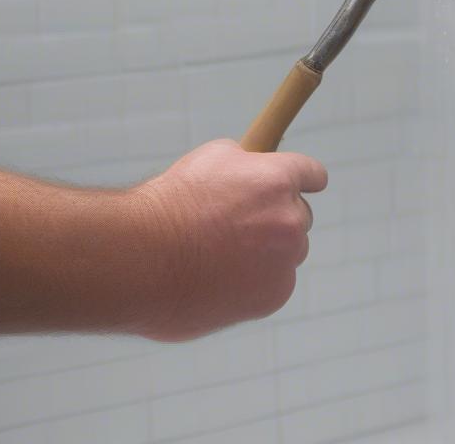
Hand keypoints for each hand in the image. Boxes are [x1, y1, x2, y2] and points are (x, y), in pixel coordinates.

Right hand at [131, 140, 326, 341]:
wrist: (141, 258)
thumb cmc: (169, 205)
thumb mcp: (210, 159)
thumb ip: (247, 163)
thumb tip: (257, 168)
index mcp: (278, 180)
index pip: (313, 175)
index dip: (305, 180)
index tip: (309, 185)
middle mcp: (289, 218)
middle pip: (300, 216)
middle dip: (277, 218)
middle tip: (238, 226)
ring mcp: (284, 259)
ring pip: (288, 252)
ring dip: (269, 252)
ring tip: (221, 256)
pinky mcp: (274, 295)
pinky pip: (276, 283)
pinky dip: (256, 282)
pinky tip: (222, 279)